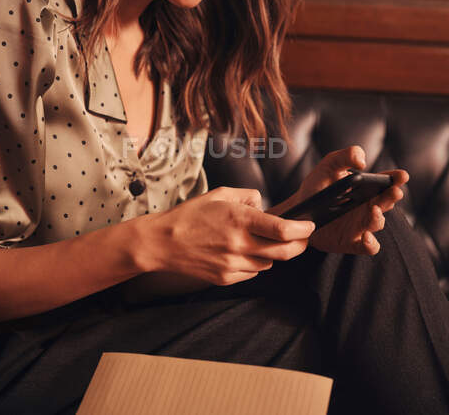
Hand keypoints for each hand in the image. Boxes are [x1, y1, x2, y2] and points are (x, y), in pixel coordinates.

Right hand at [139, 187, 314, 286]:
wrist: (163, 243)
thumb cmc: (190, 215)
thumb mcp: (219, 194)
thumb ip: (247, 196)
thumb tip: (265, 206)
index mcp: (239, 219)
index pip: (282, 229)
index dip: (302, 229)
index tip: (309, 225)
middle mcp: (239, 244)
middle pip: (284, 252)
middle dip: (299, 245)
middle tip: (303, 238)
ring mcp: (233, 264)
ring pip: (269, 263)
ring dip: (273, 253)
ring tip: (261, 240)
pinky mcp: (227, 278)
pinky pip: (253, 271)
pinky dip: (255, 262)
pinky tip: (242, 251)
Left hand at [277, 146, 408, 255]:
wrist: (299, 210)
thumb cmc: (317, 186)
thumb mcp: (328, 166)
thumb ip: (344, 157)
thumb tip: (362, 162)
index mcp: (366, 188)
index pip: (386, 182)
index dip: (396, 178)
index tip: (402, 175)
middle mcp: (368, 207)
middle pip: (386, 202)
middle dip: (392, 197)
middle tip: (394, 191)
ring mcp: (361, 225)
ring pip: (378, 223)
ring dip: (378, 218)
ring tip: (373, 210)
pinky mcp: (352, 242)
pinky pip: (368, 247)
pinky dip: (370, 243)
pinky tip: (365, 236)